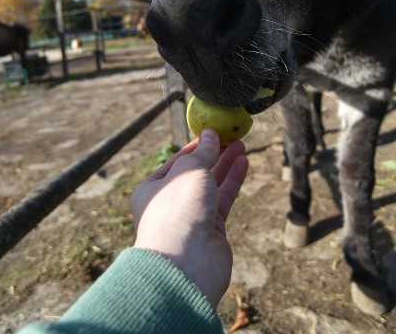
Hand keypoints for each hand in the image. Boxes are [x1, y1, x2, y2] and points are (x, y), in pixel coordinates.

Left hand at [130, 129, 248, 306]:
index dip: (195, 146)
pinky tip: (243, 164)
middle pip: (195, 173)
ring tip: (242, 146)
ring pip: (211, 186)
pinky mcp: (211, 230)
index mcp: (151, 189)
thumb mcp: (189, 170)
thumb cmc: (178, 211)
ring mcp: (191, 218)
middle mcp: (170, 204)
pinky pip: (223, 200)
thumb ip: (203, 152)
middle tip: (232, 137)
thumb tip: (210, 135)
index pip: (175, 162)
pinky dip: (233, 181)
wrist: (187, 262)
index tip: (213, 133)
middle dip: (214, 154)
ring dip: (226, 165)